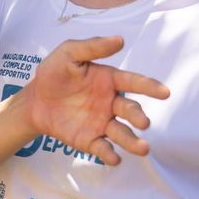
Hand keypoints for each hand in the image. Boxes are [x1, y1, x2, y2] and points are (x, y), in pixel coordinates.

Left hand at [21, 35, 169, 164]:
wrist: (34, 100)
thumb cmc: (54, 73)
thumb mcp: (68, 53)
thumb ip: (92, 47)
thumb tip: (120, 40)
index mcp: (110, 80)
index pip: (134, 82)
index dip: (150, 87)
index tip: (165, 92)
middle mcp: (111, 103)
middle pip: (131, 110)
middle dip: (139, 116)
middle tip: (144, 122)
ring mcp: (102, 123)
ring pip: (123, 133)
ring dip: (133, 141)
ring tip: (143, 148)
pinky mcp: (90, 140)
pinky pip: (103, 148)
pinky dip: (110, 155)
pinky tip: (115, 159)